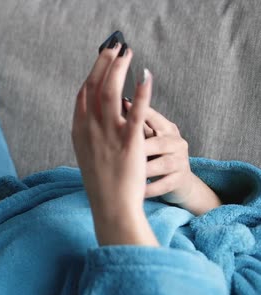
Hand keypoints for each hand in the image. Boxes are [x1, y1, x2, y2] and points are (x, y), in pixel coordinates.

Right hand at [72, 43, 157, 245]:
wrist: (111, 207)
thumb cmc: (100, 184)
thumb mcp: (86, 154)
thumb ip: (88, 133)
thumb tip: (94, 114)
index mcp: (78, 131)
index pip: (83, 94)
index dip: (92, 73)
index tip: (101, 60)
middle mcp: (90, 129)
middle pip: (95, 86)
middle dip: (104, 62)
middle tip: (115, 47)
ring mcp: (108, 135)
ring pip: (111, 92)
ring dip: (119, 68)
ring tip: (128, 53)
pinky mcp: (129, 142)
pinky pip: (136, 112)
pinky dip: (141, 92)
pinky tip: (146, 76)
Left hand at [123, 100, 221, 214]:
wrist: (177, 181)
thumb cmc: (154, 155)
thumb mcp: (147, 138)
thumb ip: (133, 124)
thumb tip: (114, 104)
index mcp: (166, 127)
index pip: (152, 117)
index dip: (136, 116)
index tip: (115, 117)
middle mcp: (176, 142)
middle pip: (159, 143)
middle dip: (138, 149)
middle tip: (117, 153)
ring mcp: (181, 161)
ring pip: (162, 164)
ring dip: (143, 170)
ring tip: (125, 173)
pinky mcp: (180, 179)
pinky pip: (163, 185)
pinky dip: (148, 188)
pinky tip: (134, 190)